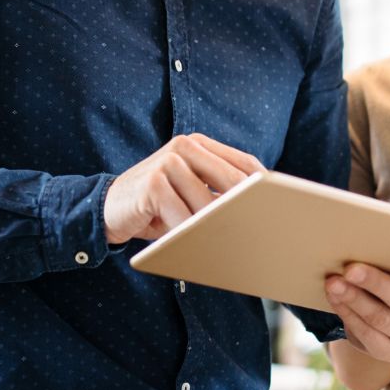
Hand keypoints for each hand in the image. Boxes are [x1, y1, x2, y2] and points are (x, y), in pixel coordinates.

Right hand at [104, 134, 265, 243]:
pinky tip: (192, 244)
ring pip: (208, 203)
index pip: (244, 163)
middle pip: (232, 180)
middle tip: (262, 231)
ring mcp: (167, 162)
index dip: (264, 186)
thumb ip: (218, 191)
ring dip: (215, 227)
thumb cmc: (157, 204)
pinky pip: (183, 216)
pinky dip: (190, 234)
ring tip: (224, 245)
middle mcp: (184, 146)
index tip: (281, 208)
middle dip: (245, 208)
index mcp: (198, 144)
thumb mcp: (191, 192)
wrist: (109, 208)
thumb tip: (260, 210)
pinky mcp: (153, 184)